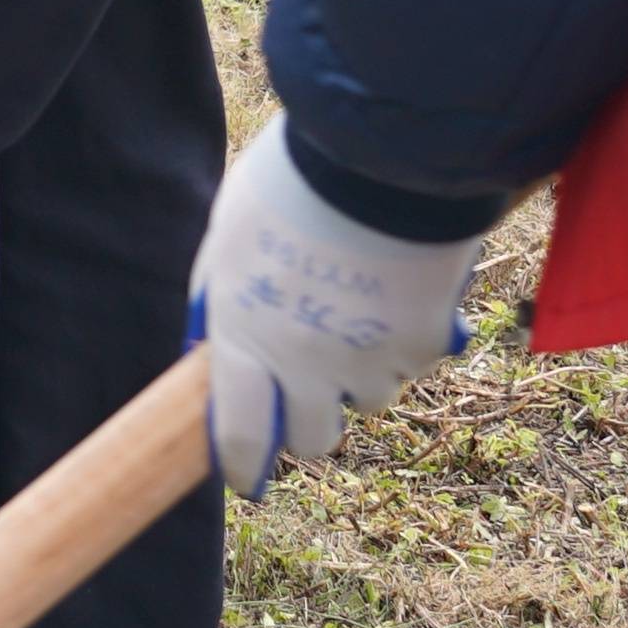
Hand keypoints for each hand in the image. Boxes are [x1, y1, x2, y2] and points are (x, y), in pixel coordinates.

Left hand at [185, 116, 483, 499]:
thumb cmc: (288, 185)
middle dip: (310, 419)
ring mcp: (369, 359)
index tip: (245, 474)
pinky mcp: (422, 344)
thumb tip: (205, 350)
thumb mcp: (227, 238)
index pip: (239, 437)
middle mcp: (305, 363)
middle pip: (312, 439)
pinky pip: (410, 362)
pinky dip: (404, 341)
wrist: (377, 153)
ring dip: (360, 376)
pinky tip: (395, 289)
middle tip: (310, 385)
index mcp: (244, 336)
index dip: (241, 465)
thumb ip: (217, 301)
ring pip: (367, 401)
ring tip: (356, 311)